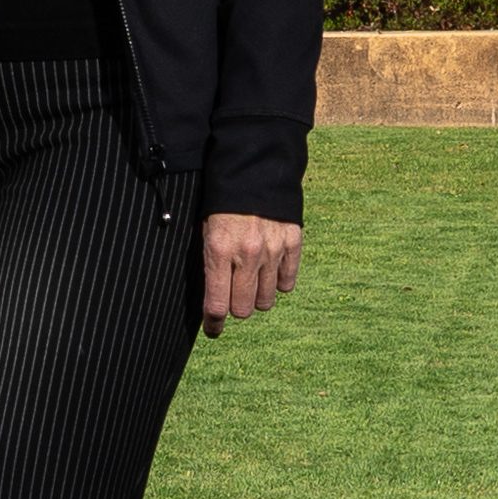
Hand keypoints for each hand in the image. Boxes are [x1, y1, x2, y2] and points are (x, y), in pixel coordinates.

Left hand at [200, 211, 301, 337]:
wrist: (254, 168)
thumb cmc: (222, 201)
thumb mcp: (205, 230)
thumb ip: (209, 264)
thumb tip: (211, 299)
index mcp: (218, 250)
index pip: (216, 304)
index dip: (213, 324)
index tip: (213, 330)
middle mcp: (247, 255)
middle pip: (242, 309)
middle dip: (235, 307)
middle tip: (233, 295)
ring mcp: (273, 250)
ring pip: (266, 300)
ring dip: (257, 296)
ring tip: (252, 280)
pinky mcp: (293, 243)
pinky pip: (288, 283)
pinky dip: (279, 282)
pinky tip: (271, 271)